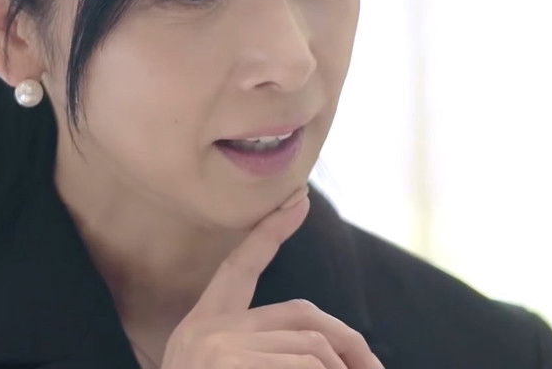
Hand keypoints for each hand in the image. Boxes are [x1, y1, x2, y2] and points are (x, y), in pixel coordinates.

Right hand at [159, 186, 385, 368]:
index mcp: (202, 327)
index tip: (298, 200)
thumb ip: (267, 352)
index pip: (238, 268)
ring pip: (312, 349)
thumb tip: (330, 352)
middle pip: (302, 316)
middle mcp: (207, 330)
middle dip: (349, 343)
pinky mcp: (226, 362)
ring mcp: (217, 347)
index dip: (269, 231)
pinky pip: (302, 366)